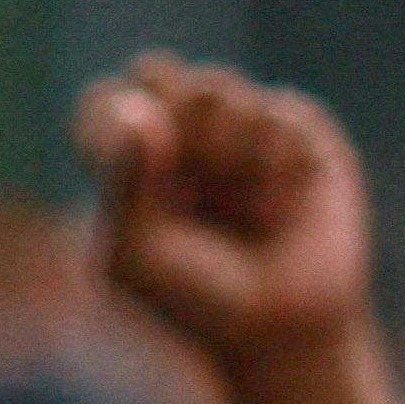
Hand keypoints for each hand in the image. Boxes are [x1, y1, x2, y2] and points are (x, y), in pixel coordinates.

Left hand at [78, 56, 370, 356]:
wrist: (283, 330)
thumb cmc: (198, 301)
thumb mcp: (135, 254)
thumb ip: (122, 182)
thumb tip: (137, 106)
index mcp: (133, 159)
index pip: (104, 101)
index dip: (113, 120)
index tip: (129, 167)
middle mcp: (186, 133)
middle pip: (155, 73)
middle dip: (167, 127)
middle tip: (185, 185)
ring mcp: (243, 127)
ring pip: (214, 86)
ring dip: (220, 153)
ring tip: (239, 208)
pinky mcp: (300, 132)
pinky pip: (276, 110)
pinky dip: (270, 164)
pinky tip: (279, 205)